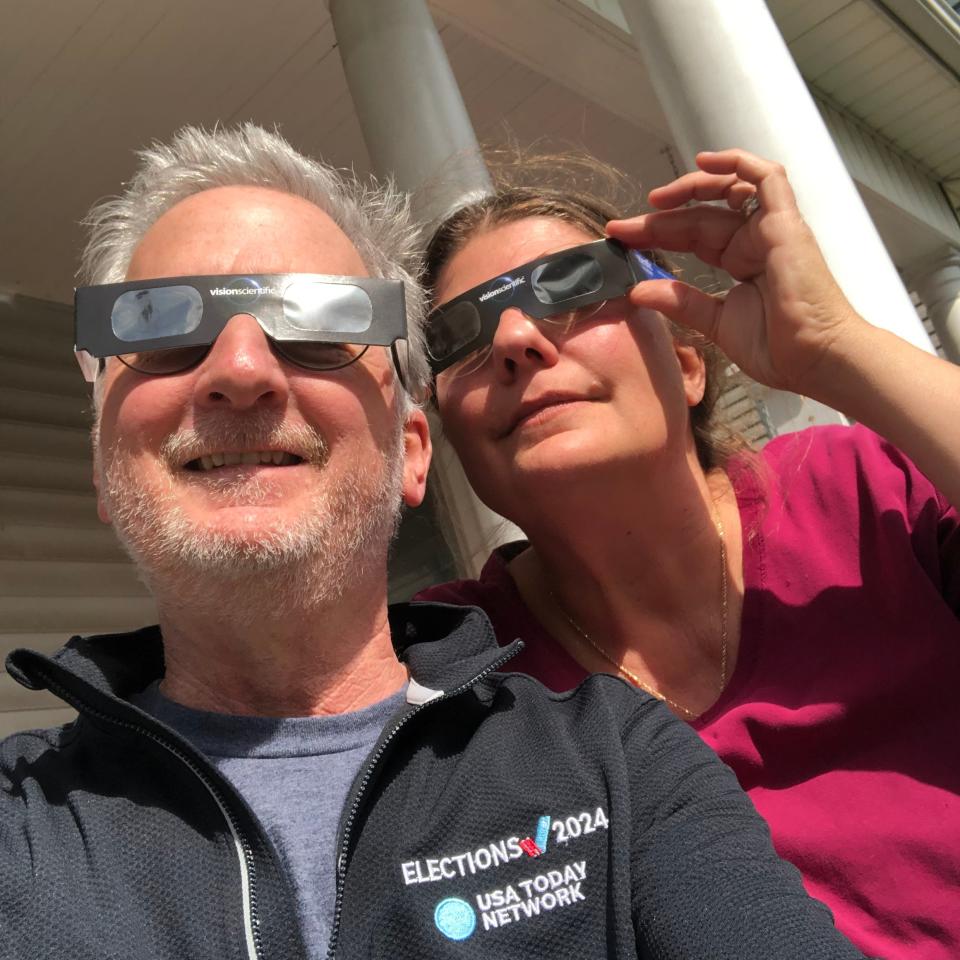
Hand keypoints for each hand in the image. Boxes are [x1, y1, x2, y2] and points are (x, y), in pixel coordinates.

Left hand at [606, 149, 864, 393]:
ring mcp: (771, 229)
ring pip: (728, 190)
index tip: (621, 238)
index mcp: (740, 262)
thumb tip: (637, 291)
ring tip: (656, 200)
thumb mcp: (716, 323)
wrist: (815, 359)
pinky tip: (704, 162)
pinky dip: (737, 164)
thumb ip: (680, 303)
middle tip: (623, 227)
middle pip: (700, 216)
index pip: (691, 236)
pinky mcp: (786, 224)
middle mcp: (754, 241)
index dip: (655, 234)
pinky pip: (766, 178)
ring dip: (691, 187)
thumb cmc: (778, 348)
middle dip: (659, 219)